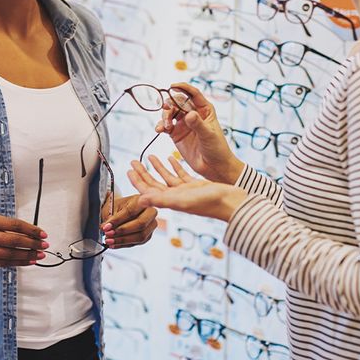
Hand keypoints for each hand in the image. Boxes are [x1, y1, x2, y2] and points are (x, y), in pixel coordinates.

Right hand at [0, 213, 48, 269]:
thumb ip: (6, 226)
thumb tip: (32, 234)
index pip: (14, 225)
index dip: (31, 230)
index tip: (43, 234)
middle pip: (13, 240)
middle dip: (32, 244)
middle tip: (44, 245)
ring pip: (9, 254)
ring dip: (27, 255)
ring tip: (39, 255)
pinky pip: (3, 264)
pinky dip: (18, 263)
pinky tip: (28, 261)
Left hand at [100, 193, 157, 248]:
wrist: (120, 210)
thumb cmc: (117, 206)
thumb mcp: (112, 208)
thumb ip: (111, 218)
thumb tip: (106, 228)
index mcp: (141, 200)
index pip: (131, 211)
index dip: (118, 220)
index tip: (106, 227)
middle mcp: (150, 212)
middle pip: (141, 224)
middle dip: (122, 231)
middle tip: (108, 234)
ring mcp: (151, 224)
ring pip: (140, 236)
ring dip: (122, 240)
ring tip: (109, 240)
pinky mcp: (148, 235)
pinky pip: (137, 242)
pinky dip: (123, 244)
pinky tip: (114, 244)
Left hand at [127, 156, 246, 221]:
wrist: (231, 202)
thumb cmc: (209, 203)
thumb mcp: (182, 200)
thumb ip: (161, 199)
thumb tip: (140, 200)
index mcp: (171, 200)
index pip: (148, 190)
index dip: (137, 181)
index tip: (128, 170)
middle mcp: (176, 196)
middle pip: (155, 183)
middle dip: (143, 173)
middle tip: (133, 161)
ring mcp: (186, 191)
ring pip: (167, 178)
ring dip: (157, 167)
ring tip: (149, 156)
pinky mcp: (196, 185)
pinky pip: (181, 175)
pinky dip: (174, 166)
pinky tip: (170, 158)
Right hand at [157, 82, 243, 183]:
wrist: (213, 167)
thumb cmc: (217, 149)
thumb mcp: (209, 135)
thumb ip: (198, 124)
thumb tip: (189, 114)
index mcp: (204, 110)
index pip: (193, 94)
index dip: (182, 87)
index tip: (172, 86)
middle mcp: (193, 114)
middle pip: (177, 102)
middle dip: (170, 104)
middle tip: (167, 110)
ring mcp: (183, 123)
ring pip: (169, 112)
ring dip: (164, 116)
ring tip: (165, 126)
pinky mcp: (176, 133)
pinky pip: (165, 125)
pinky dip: (160, 125)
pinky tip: (159, 130)